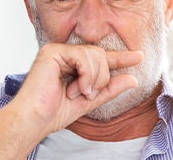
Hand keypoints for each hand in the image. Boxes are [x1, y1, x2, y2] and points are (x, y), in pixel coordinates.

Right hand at [0, 43, 141, 158]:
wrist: (33, 120)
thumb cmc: (54, 112)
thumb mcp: (89, 101)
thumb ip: (109, 89)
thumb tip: (132, 79)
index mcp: (74, 65)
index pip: (101, 58)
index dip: (121, 58)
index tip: (139, 56)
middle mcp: (66, 54)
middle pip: (101, 55)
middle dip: (101, 78)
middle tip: (88, 94)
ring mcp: (59, 51)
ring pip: (95, 55)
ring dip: (93, 79)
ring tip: (79, 93)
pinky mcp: (53, 51)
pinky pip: (83, 56)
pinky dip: (86, 74)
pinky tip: (76, 88)